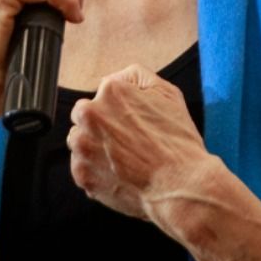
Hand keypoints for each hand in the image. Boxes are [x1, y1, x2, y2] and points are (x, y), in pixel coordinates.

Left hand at [68, 64, 219, 222]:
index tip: (134, 121)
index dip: (120, 107)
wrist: (179, 184)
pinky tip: (122, 173)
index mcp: (110, 93)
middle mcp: (89, 116)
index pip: (103, 93)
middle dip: (103, 126)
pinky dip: (98, 171)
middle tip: (130, 140)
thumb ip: (136, 76)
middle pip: (86, 117)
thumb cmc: (177, 142)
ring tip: (126, 158)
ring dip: (97, 147)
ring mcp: (83, 147)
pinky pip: (84, 168)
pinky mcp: (82, 174)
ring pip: (81, 142)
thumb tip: (115, 78)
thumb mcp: (169, 94)